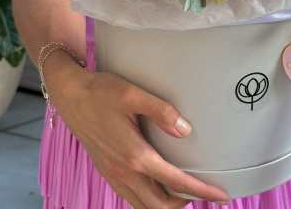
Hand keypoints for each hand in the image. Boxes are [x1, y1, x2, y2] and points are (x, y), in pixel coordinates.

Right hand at [44, 52, 230, 208]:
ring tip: (183, 190)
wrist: (70, 96)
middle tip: (203, 192)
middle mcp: (124, 171)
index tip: (220, 195)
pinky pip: (131, 196)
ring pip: (143, 205)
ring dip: (165, 204)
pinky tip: (156, 183)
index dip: (200, 191)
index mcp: (134, 155)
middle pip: (159, 206)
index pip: (175, 181)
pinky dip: (148, 198)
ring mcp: (113, 174)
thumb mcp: (133, 95)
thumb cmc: (100, 92)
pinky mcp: (107, 170)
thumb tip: (185, 130)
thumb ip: (161, 111)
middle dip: (184, 203)